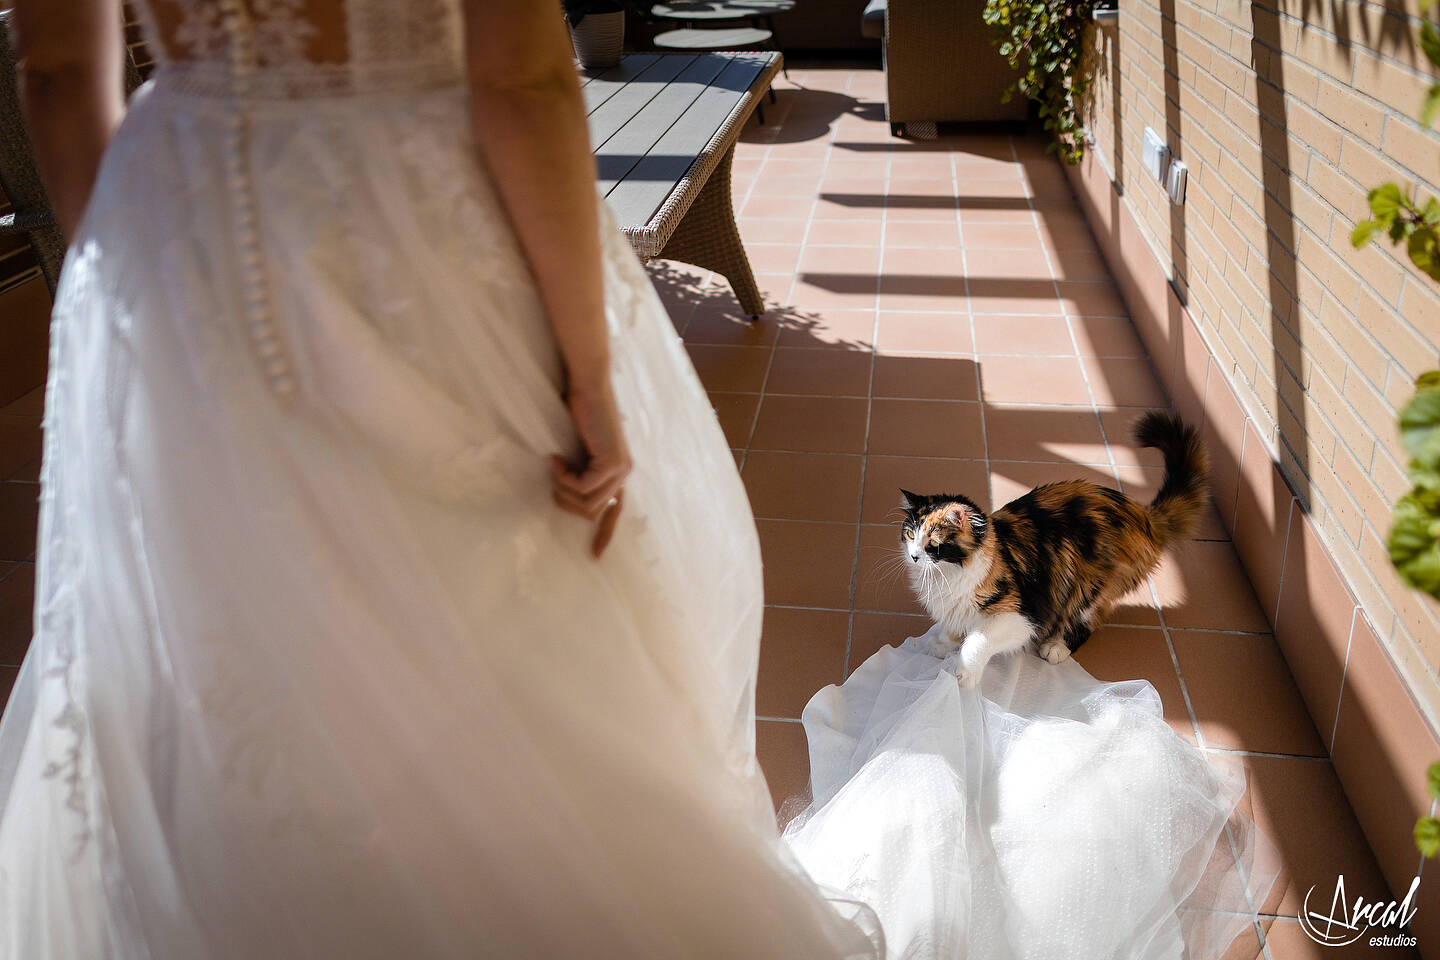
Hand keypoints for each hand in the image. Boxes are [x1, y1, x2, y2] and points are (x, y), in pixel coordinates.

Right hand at [551, 382, 631, 556]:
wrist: (587, 386)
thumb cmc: (578, 411)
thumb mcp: (578, 449)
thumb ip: (579, 470)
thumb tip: (569, 497)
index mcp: (617, 472)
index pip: (616, 510)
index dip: (605, 534)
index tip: (594, 556)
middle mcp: (623, 474)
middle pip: (593, 512)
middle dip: (566, 501)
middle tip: (553, 477)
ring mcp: (620, 469)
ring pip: (586, 502)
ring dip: (562, 488)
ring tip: (554, 466)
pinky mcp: (612, 463)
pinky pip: (582, 488)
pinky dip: (564, 477)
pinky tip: (556, 458)